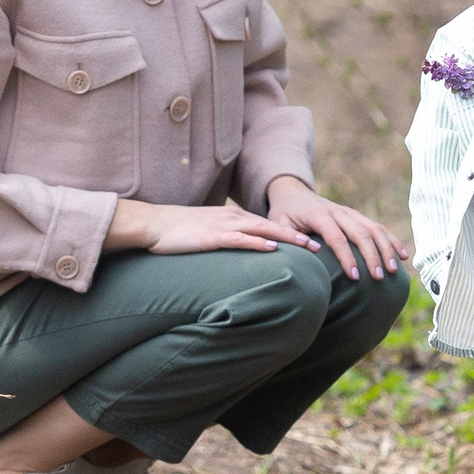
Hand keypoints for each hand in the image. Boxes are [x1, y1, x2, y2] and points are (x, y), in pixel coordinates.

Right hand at [108, 197, 316, 256]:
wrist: (153, 224)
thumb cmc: (178, 233)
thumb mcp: (208, 234)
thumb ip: (227, 241)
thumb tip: (241, 255)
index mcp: (233, 218)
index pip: (268, 225)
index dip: (291, 232)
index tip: (310, 241)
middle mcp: (233, 218)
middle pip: (272, 225)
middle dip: (297, 235)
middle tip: (319, 245)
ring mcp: (223, 226)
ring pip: (262, 230)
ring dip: (286, 238)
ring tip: (306, 246)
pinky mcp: (211, 237)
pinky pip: (240, 239)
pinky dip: (258, 243)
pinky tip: (273, 248)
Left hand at [266, 176, 407, 281]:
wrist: (293, 193)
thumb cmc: (284, 215)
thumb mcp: (279, 224)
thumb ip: (289, 238)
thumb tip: (310, 253)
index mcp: (319, 214)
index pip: (336, 237)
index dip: (346, 257)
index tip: (354, 277)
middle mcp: (339, 211)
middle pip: (360, 232)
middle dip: (372, 255)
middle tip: (379, 277)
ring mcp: (350, 212)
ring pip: (374, 228)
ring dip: (386, 248)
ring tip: (394, 270)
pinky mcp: (357, 216)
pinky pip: (378, 226)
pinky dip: (391, 240)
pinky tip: (403, 255)